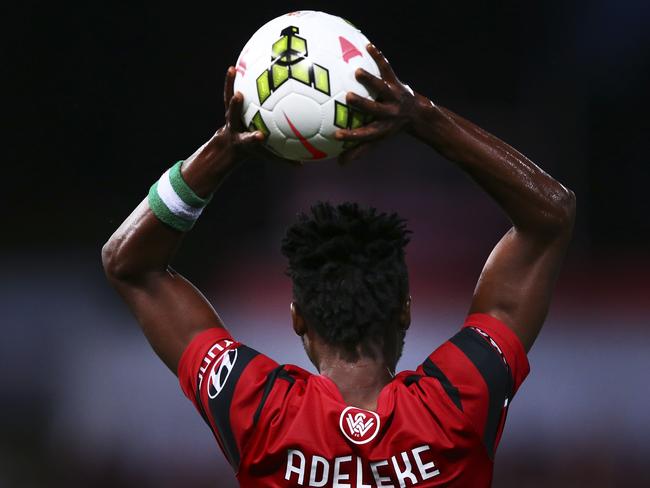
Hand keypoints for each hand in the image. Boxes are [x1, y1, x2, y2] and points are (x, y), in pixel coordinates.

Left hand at [215, 66, 303, 166]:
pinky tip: (236, 65)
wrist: (231, 146)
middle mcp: (235, 126)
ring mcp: (230, 115)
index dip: (254, 138)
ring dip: (230, 85)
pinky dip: (232, 79)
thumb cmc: (253, 149)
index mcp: (244, 140)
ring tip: (234, 69)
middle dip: (236, 107)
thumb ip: (283, 160)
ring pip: (228, 100)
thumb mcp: (267, 156)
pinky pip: (230, 90)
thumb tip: (302, 165)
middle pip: (233, 116)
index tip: (261, 136)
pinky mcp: (229, 106)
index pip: (250, 140)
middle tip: (239, 96)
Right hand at [335, 44, 424, 164]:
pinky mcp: (396, 83)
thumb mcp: (377, 140)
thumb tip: (339, 165)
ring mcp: (393, 96)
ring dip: (370, 80)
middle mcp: (388, 112)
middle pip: (374, 109)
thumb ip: (358, 151)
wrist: (418, 115)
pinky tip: (368, 45)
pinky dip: (378, 57)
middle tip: (347, 97)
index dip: (351, 136)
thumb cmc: (391, 128)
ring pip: (381, 87)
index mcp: (381, 127)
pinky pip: (386, 68)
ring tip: (357, 71)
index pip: (364, 134)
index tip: (336, 135)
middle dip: (362, 104)